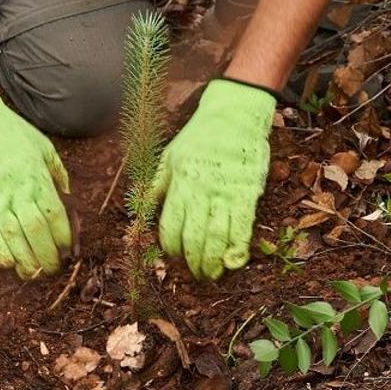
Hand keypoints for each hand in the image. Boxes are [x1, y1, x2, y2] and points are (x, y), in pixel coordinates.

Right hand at [0, 82, 71, 277]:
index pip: (54, 214)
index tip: (67, 250)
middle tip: (53, 269)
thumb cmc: (11, 133)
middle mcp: (15, 188)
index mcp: (35, 175)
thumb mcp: (43, 147)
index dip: (63, 238)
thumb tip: (69, 202)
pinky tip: (9, 264)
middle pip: (35, 230)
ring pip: (12, 236)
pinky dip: (0, 251)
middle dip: (47, 255)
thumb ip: (57, 175)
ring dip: (25, 260)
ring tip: (34, 274)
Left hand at [150, 79, 275, 279]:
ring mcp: (226, 192)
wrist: (235, 114)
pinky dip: (238, 249)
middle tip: (195, 275)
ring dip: (214, 261)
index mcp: (180, 182)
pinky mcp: (248, 192)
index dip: (171, 248)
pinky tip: (234, 261)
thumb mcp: (170, 155)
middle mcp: (201, 190)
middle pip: (194, 237)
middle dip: (193, 262)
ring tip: (212, 274)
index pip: (170, 225)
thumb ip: (158, 185)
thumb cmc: (200, 135)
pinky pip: (243, 227)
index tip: (174, 257)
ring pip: (218, 237)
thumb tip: (141, 210)